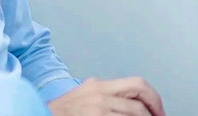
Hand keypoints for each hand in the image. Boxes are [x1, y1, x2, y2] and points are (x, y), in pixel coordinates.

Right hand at [47, 77, 164, 115]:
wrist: (39, 115)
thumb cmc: (60, 113)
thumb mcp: (85, 96)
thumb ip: (107, 95)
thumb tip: (133, 104)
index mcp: (98, 85)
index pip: (136, 84)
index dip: (153, 98)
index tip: (159, 110)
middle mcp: (99, 94)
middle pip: (139, 96)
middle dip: (154, 109)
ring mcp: (97, 109)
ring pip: (133, 113)